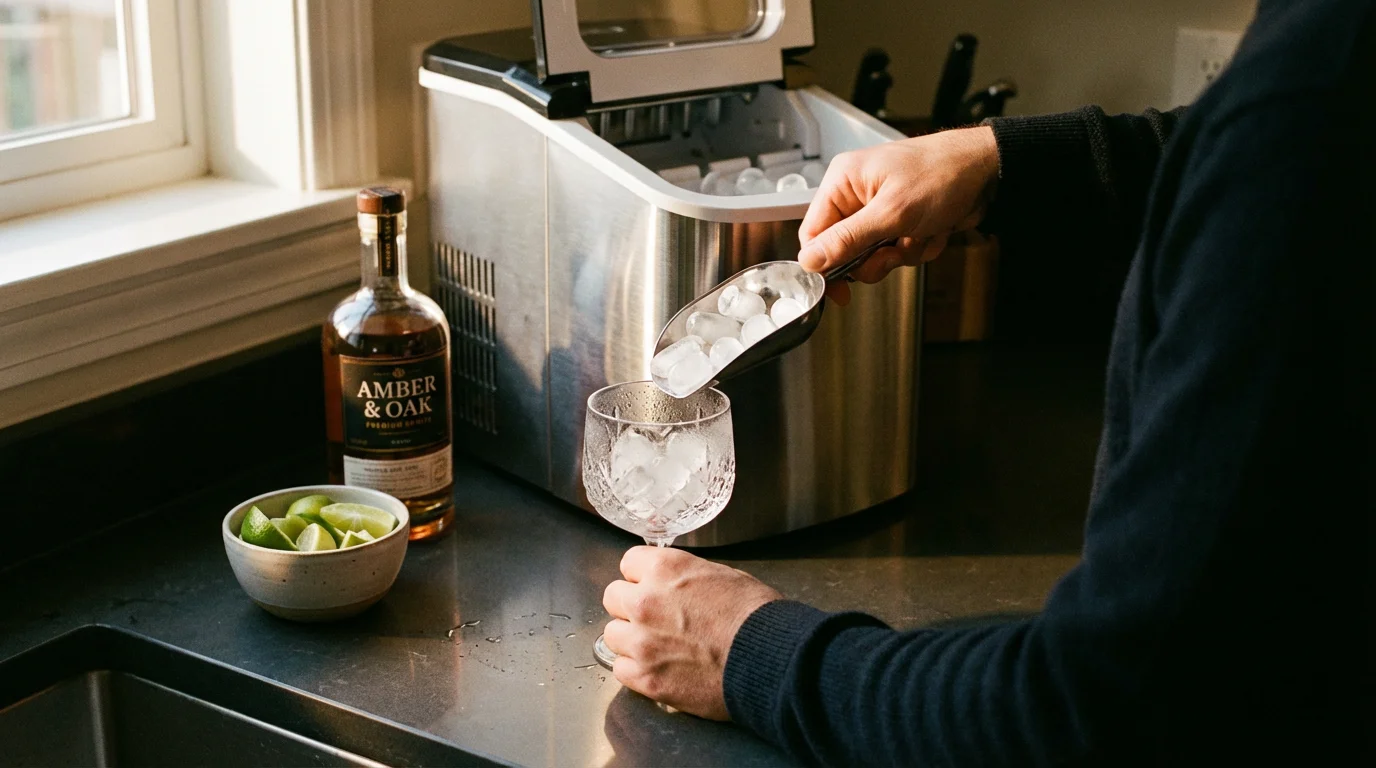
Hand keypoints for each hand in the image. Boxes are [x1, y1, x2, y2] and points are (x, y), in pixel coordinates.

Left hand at [602, 546, 781, 719]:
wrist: (771, 658)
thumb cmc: (756, 616)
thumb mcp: (721, 576)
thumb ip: (685, 579)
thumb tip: (675, 587)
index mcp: (665, 568)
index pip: (628, 563)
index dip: (642, 577)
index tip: (652, 587)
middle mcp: (645, 600)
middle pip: (613, 598)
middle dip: (631, 607)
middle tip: (654, 620)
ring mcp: (642, 641)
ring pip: (612, 635)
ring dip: (631, 640)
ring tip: (657, 648)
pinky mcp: (646, 677)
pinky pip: (620, 670)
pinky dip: (636, 671)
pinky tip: (659, 669)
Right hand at [798, 126, 999, 303]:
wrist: (988, 171)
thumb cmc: (942, 173)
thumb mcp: (891, 213)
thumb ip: (847, 240)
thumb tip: (809, 261)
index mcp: (844, 182)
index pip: (813, 233)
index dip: (824, 264)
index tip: (839, 288)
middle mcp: (857, 196)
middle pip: (845, 250)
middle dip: (875, 258)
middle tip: (893, 250)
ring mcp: (881, 210)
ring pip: (874, 256)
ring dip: (902, 253)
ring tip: (921, 232)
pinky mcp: (902, 222)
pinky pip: (899, 252)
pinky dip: (919, 248)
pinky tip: (935, 228)